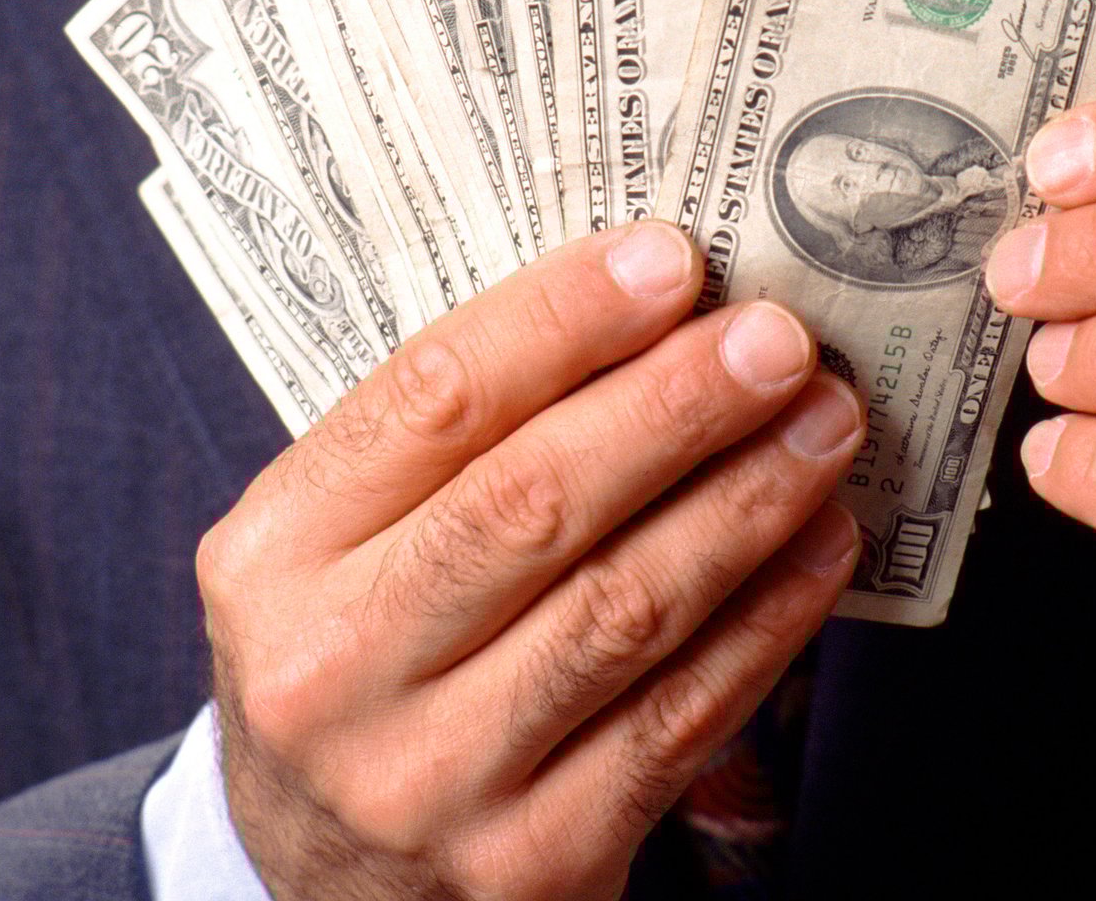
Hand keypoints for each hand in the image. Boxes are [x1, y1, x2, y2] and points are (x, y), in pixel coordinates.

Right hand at [197, 222, 864, 900]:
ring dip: (744, 502)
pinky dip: (765, 622)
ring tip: (824, 424)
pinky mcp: (532, 860)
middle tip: (779, 339)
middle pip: (530, 503)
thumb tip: (650, 307)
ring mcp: (430, 779)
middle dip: (676, 405)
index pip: (429, 403)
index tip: (670, 257)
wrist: (321, 882)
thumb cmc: (362, 659)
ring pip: (620, 610)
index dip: (561, 320)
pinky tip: (819, 544)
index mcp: (271, 556)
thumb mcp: (341, 544)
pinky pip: (676, 720)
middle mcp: (333, 672)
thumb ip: (455, 442)